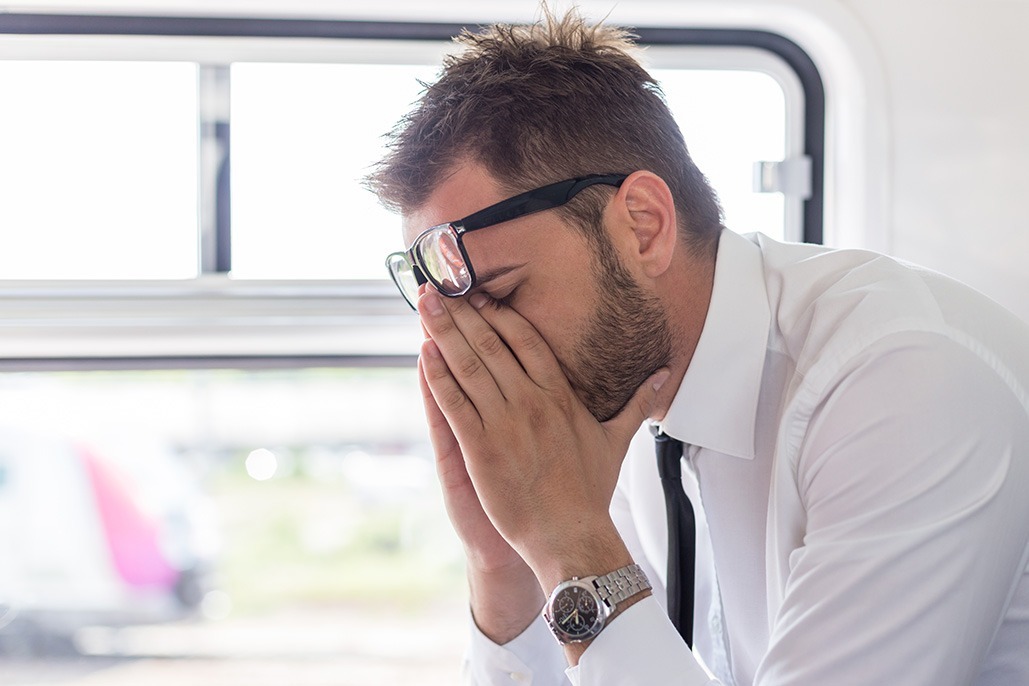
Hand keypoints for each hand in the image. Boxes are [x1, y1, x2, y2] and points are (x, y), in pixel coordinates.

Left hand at [418, 288, 668, 587]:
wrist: (571, 536)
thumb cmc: (590, 491)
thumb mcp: (617, 439)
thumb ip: (636, 402)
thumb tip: (664, 375)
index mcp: (560, 395)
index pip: (526, 340)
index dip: (500, 315)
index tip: (479, 296)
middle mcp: (532, 401)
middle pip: (491, 344)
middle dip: (462, 312)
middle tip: (440, 285)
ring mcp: (505, 423)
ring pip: (468, 365)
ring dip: (443, 332)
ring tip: (425, 305)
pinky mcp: (481, 448)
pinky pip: (454, 403)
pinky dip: (438, 376)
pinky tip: (423, 354)